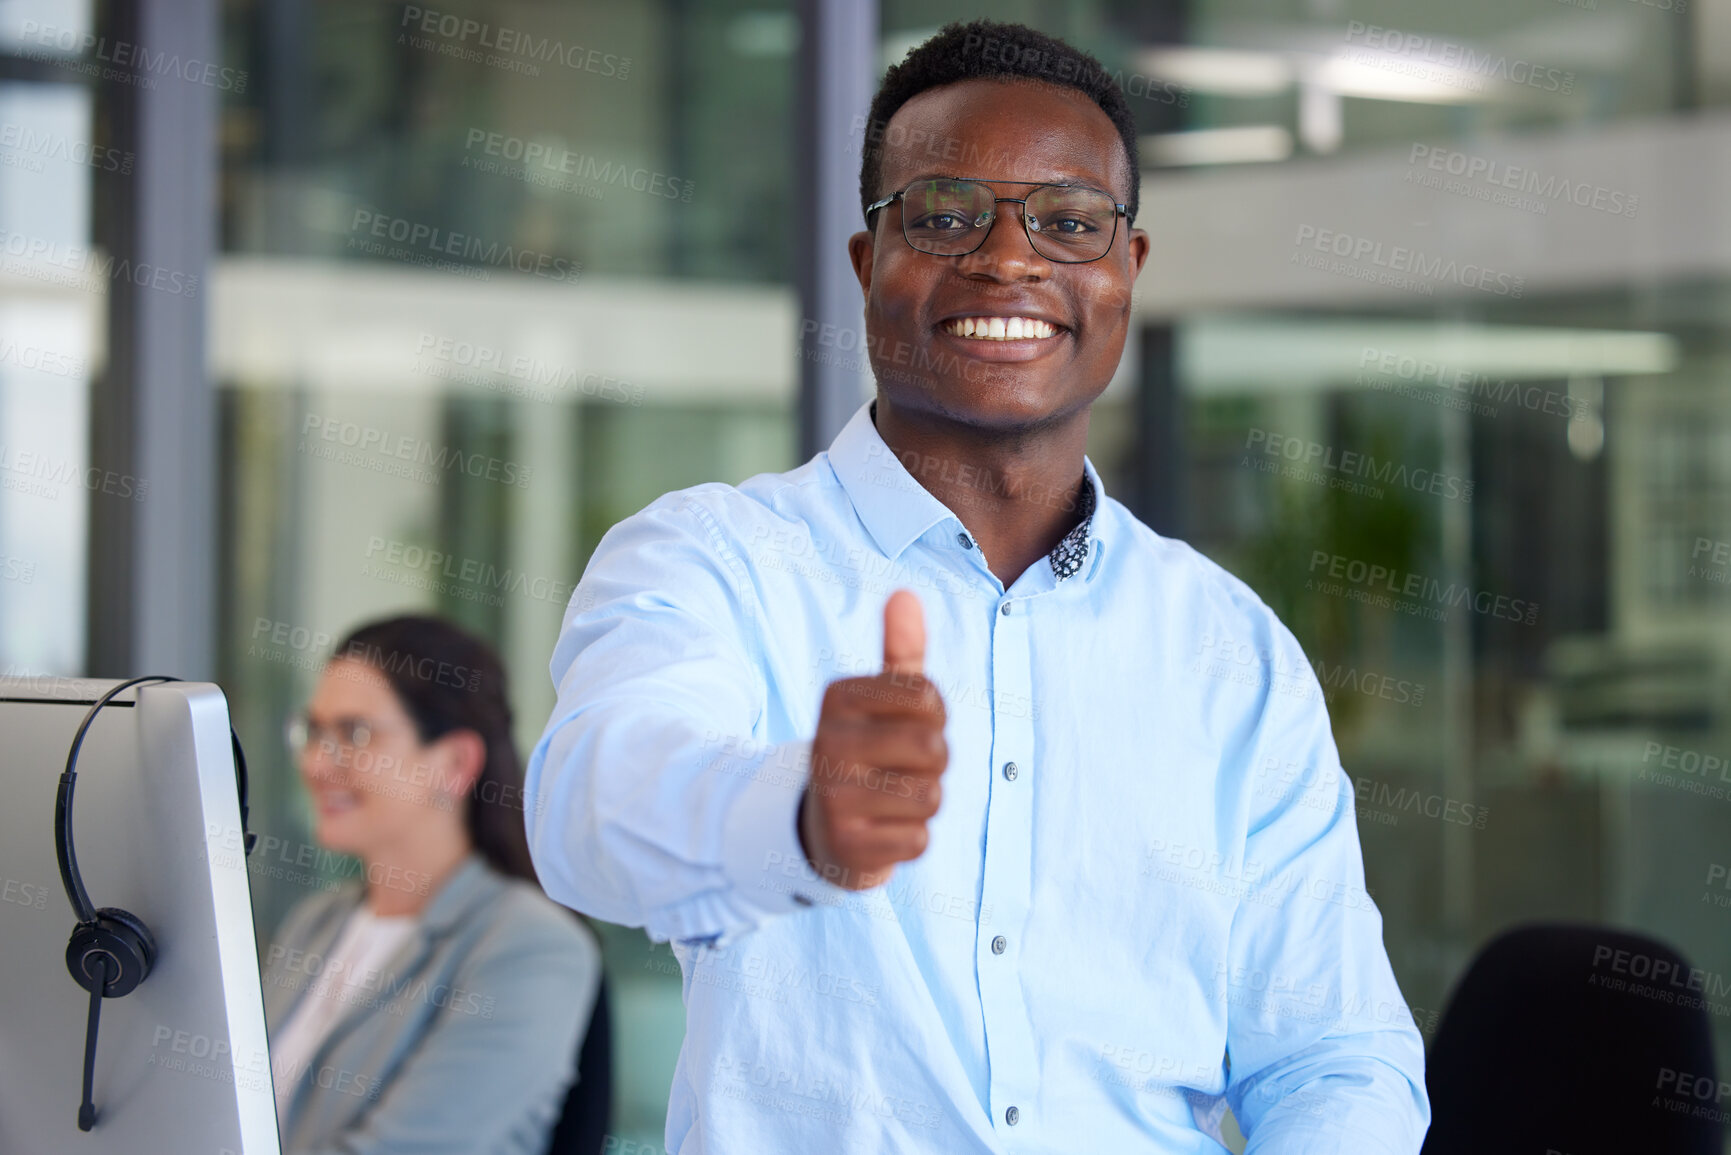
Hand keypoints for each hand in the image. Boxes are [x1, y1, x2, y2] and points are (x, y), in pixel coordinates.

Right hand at [798, 589, 947, 890]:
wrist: (821, 829)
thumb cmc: (868, 753)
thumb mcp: (881, 700)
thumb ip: (899, 651)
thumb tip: (905, 594)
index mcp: (836, 698)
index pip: (927, 696)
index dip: (934, 715)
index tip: (906, 726)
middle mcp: (826, 743)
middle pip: (934, 747)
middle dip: (934, 763)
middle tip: (902, 768)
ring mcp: (832, 796)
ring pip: (930, 797)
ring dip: (923, 803)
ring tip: (890, 800)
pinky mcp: (845, 845)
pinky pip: (919, 840)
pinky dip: (910, 839)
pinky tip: (881, 832)